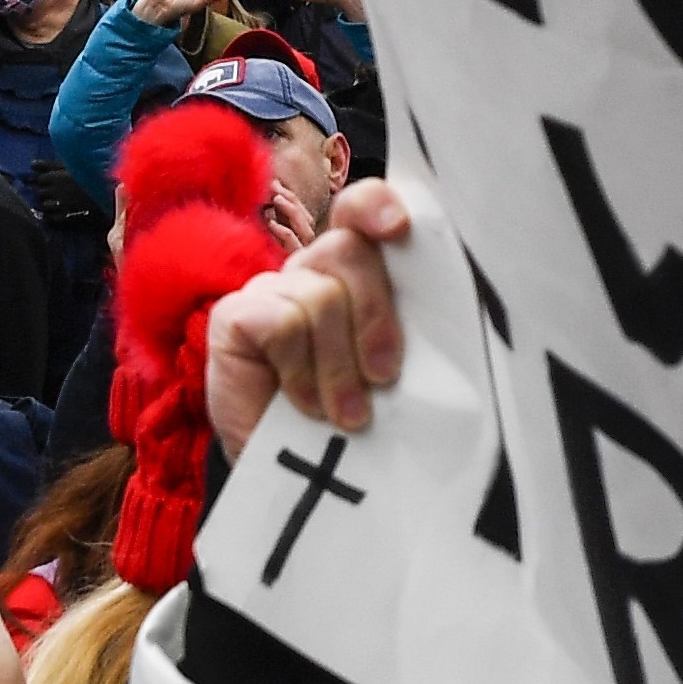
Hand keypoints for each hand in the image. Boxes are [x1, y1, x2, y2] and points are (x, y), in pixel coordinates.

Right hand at [205, 179, 411, 459]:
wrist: (295, 476)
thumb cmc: (352, 419)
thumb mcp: (390, 371)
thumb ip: (410, 330)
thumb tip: (448, 316)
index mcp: (355, 273)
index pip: (359, 210)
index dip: (375, 207)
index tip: (399, 228)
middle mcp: (310, 271)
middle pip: (348, 250)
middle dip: (375, 316)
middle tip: (384, 377)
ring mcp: (268, 290)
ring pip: (320, 296)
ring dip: (339, 367)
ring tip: (347, 414)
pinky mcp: (234, 317)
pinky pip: (281, 322)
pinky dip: (300, 371)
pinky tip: (304, 405)